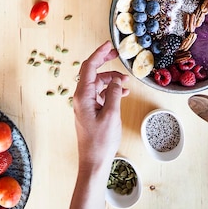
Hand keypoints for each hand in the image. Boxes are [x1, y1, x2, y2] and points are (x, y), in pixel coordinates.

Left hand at [72, 41, 129, 168]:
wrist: (93, 163)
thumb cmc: (101, 142)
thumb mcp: (112, 115)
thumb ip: (115, 94)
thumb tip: (117, 81)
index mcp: (83, 96)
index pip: (89, 67)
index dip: (99, 54)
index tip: (109, 45)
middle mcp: (81, 98)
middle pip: (92, 73)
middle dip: (105, 62)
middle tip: (117, 54)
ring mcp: (85, 105)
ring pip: (98, 84)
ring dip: (112, 80)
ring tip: (126, 83)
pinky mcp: (90, 112)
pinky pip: (100, 95)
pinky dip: (111, 91)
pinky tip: (123, 93)